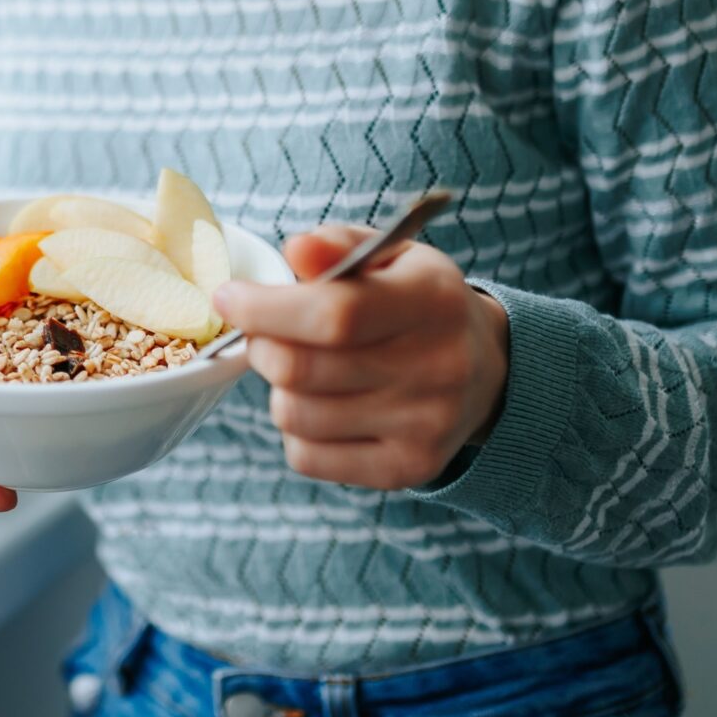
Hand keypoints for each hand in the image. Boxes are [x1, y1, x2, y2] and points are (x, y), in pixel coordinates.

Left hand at [211, 224, 510, 491]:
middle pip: (301, 369)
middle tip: (265, 334)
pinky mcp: (406, 469)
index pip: (333, 315)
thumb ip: (338, 246)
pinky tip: (322, 406)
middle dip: (261, 346)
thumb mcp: (389, 257)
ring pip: (294, 415)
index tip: (229, 297)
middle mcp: (438, 366)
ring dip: (279, 389)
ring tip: (303, 369)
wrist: (486, 371)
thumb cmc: (416, 302)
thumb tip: (296, 249)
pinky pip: (306, 456)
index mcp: (433, 300)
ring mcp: (424, 425)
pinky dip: (295, 431)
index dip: (265, 309)